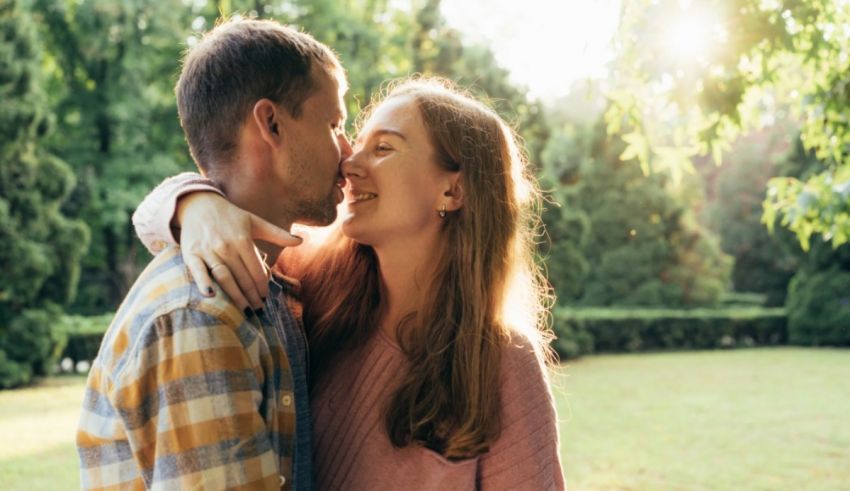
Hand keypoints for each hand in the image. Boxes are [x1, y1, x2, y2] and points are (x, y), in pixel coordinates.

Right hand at [176, 192, 301, 310]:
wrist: (199, 204)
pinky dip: (203, 283)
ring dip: (235, 296)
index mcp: (243, 240)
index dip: (263, 287)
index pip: (256, 270)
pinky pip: (197, 271)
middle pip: (242, 278)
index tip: (266, 299)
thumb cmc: (231, 216)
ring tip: (245, 311)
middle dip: (252, 297)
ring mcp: (207, 250)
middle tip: (258, 311)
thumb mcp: (255, 222)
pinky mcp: (190, 253)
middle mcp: (226, 246)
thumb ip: (278, 234)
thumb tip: (301, 241)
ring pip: (224, 278)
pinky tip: (210, 296)